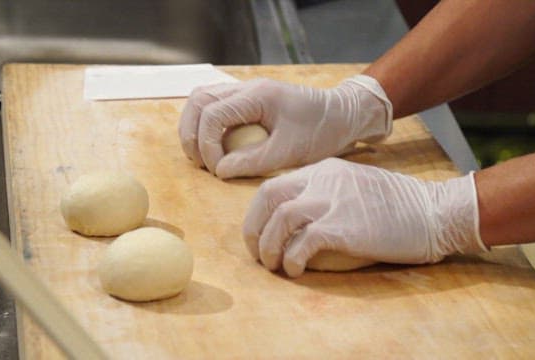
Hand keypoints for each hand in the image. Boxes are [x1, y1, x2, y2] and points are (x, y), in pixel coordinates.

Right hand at [178, 75, 392, 178]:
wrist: (342, 115)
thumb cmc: (322, 131)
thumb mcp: (290, 152)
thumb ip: (253, 161)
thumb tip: (220, 171)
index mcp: (258, 95)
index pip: (212, 114)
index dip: (207, 145)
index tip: (217, 170)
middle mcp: (247, 87)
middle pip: (198, 100)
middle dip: (192, 134)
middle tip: (201, 163)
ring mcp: (246, 90)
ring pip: (202, 99)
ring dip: (195, 127)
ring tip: (203, 156)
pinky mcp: (248, 99)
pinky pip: (215, 105)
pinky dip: (206, 125)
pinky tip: (214, 147)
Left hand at [243, 158, 486, 276]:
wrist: (433, 211)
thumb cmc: (396, 204)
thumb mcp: (353, 184)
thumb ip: (325, 191)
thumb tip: (297, 216)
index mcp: (323, 169)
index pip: (273, 185)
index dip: (257, 212)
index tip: (258, 233)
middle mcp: (323, 180)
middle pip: (268, 197)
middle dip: (253, 228)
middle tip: (257, 252)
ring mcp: (333, 201)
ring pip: (280, 219)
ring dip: (269, 247)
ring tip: (274, 265)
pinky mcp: (344, 227)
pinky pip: (303, 243)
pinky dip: (292, 259)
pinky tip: (295, 270)